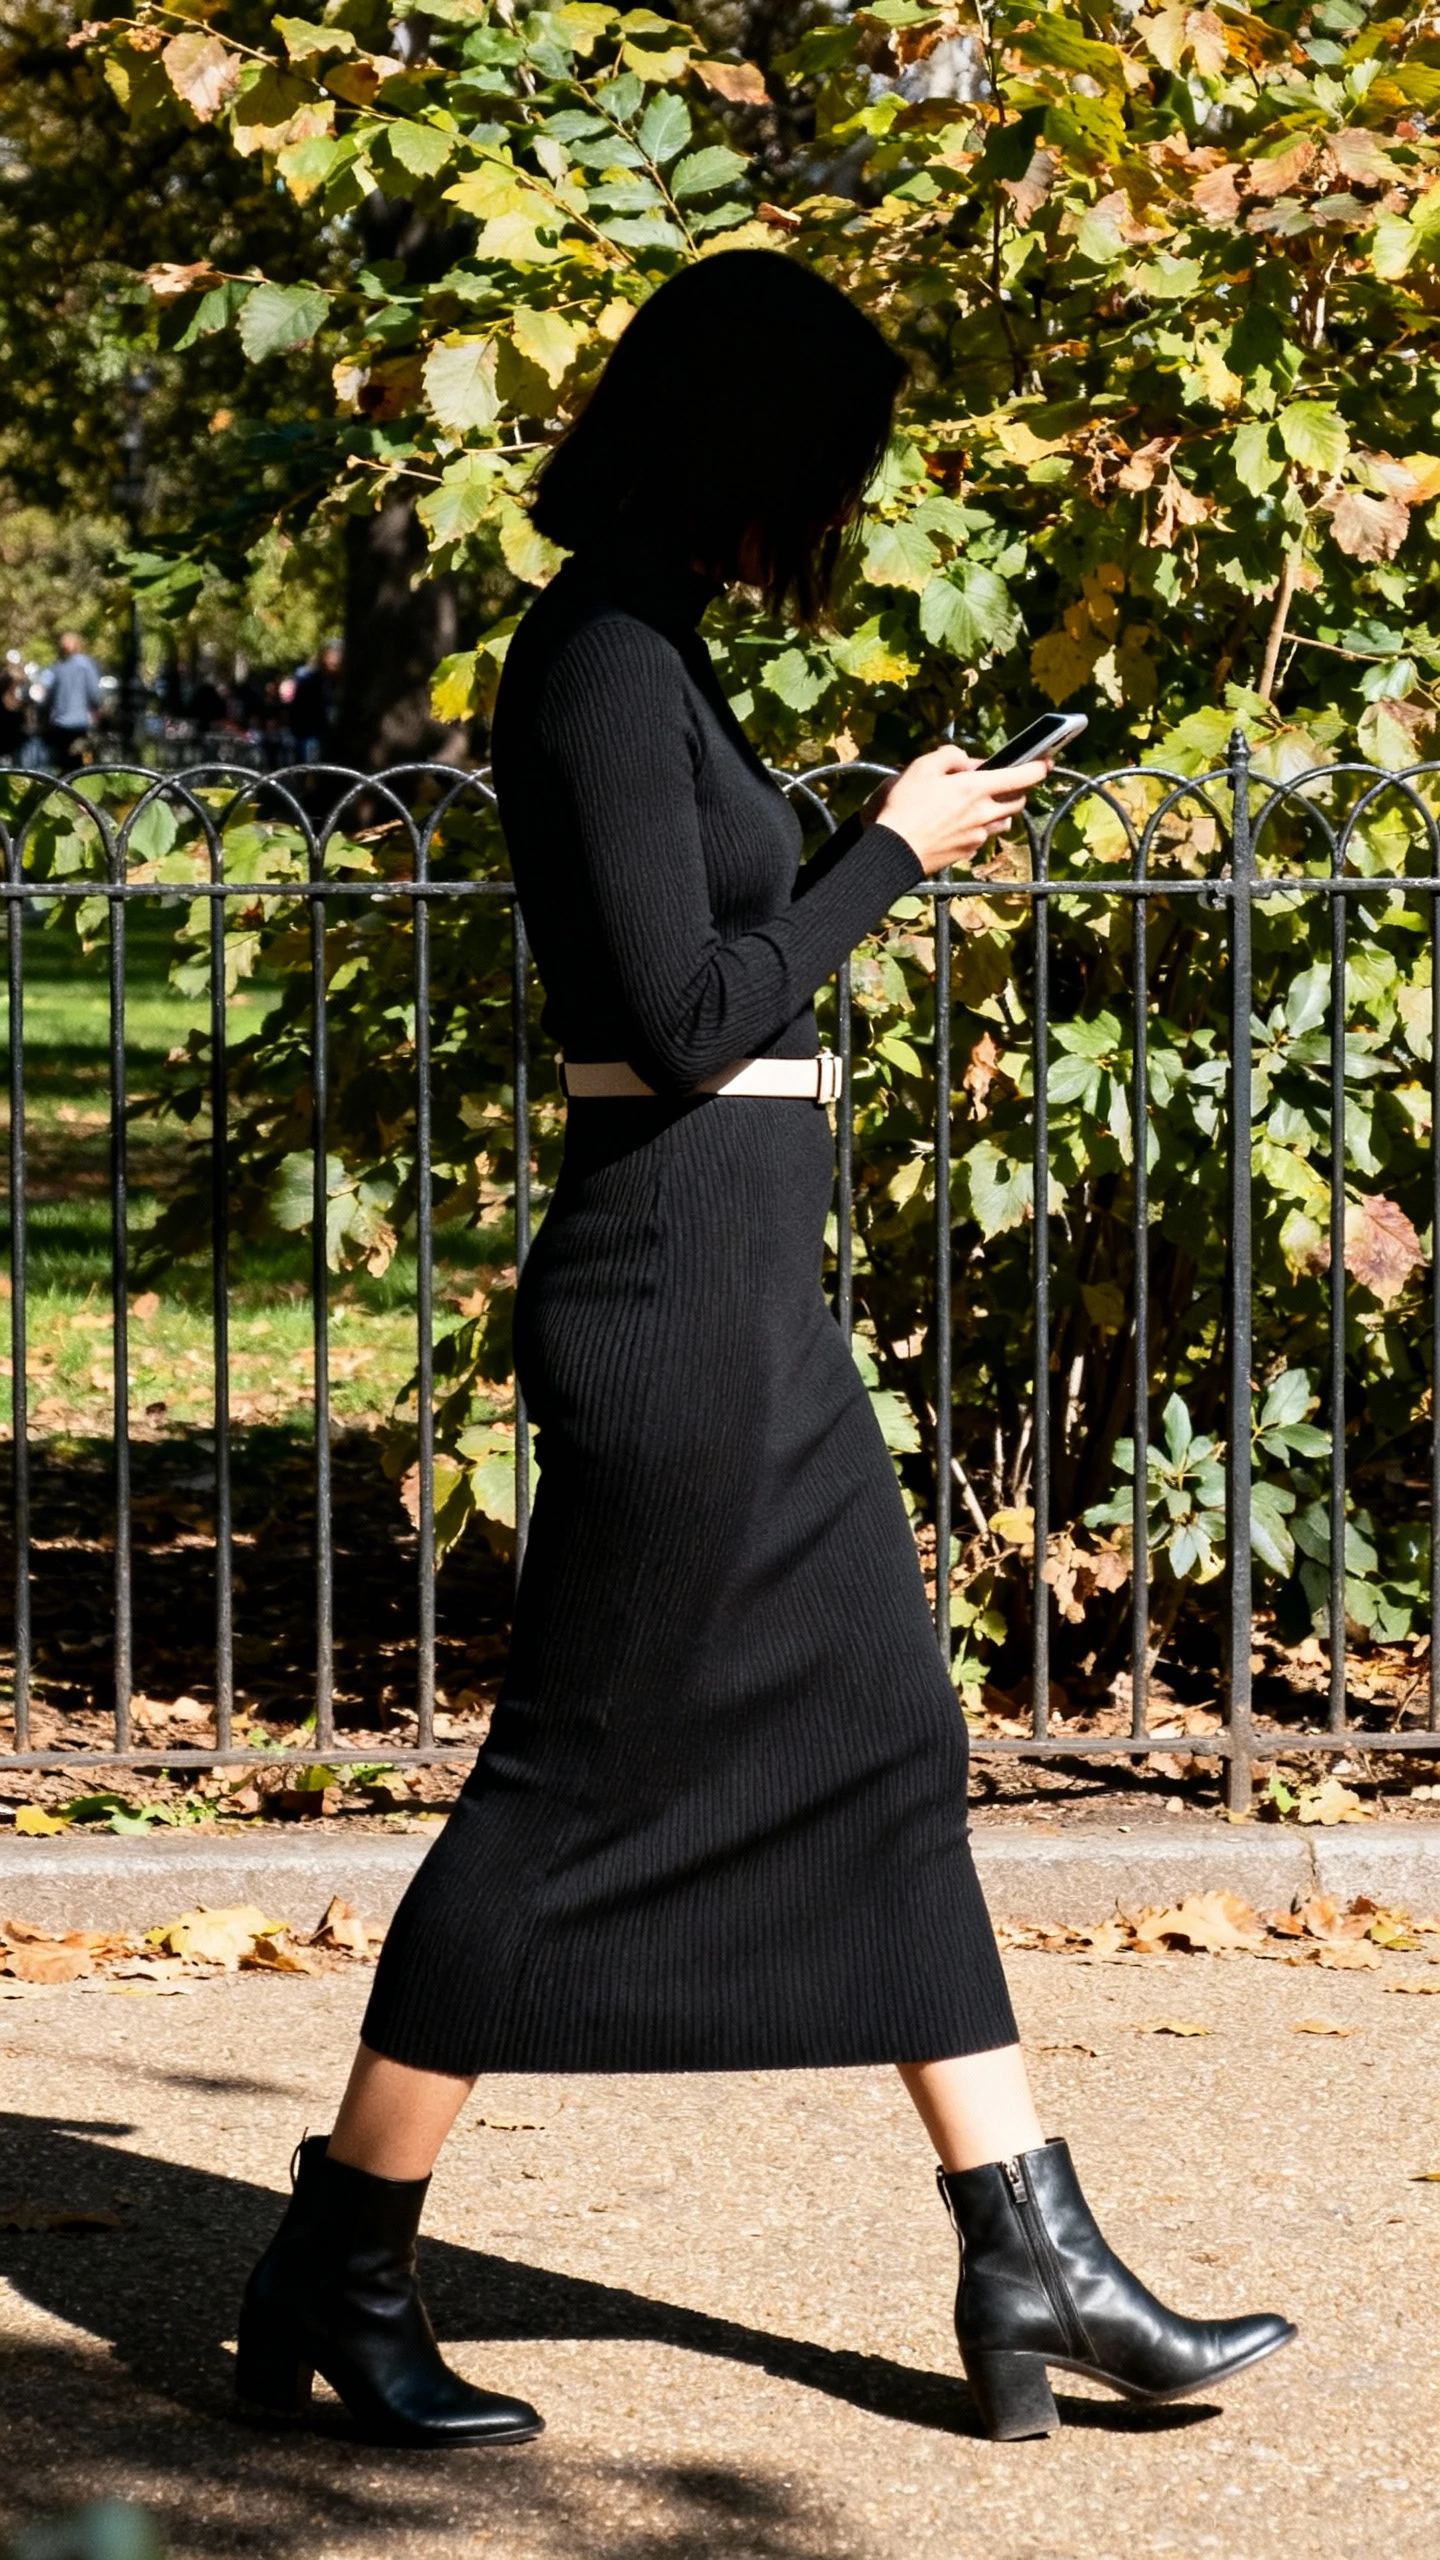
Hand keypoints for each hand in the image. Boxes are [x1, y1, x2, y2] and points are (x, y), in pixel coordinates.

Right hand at [865, 744, 1050, 878]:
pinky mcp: (968, 852)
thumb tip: (967, 761)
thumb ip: (950, 756)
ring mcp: (978, 836)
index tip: (1047, 762)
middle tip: (1005, 782)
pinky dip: (981, 828)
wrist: (892, 851)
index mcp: (976, 788)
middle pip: (1017, 801)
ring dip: (1001, 811)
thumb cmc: (904, 806)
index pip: (1021, 778)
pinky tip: (962, 825)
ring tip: (982, 805)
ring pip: (1003, 821)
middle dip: (1018, 790)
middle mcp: (984, 813)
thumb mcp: (922, 767)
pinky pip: (983, 837)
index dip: (1038, 768)